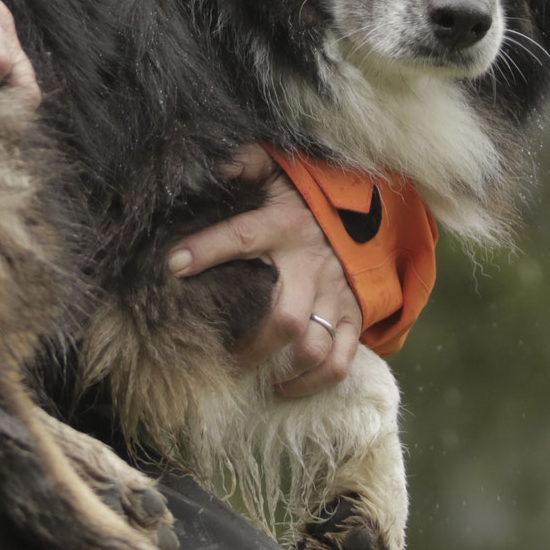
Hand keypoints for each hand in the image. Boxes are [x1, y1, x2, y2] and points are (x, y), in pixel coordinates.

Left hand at [167, 144, 362, 397]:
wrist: (376, 207)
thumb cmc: (310, 194)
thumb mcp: (279, 170)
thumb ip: (245, 163)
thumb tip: (213, 164)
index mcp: (284, 226)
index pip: (241, 237)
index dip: (206, 250)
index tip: (173, 264)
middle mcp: (310, 265)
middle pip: (283, 319)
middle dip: (249, 345)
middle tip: (222, 357)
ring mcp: (336, 295)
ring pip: (312, 347)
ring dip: (282, 370)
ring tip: (255, 377)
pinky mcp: (354, 316)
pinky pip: (340, 360)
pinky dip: (314, 381)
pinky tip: (286, 386)